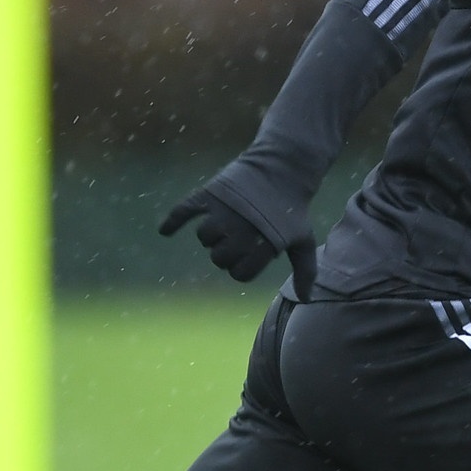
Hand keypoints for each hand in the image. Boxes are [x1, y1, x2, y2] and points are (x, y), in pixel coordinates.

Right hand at [159, 188, 316, 296]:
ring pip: (204, 237)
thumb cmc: (292, 210)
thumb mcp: (304, 240)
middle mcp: (241, 228)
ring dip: (211, 237)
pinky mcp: (209, 194)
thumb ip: (305, 271)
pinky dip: (173, 221)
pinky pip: (184, 210)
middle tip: (235, 242)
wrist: (282, 170)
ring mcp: (223, 210)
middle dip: (226, 255)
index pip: (240, 274)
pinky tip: (165, 231)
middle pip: (219, 259)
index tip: (249, 256)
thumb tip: (306, 300)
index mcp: (262, 243)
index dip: (243, 269)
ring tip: (222, 228)